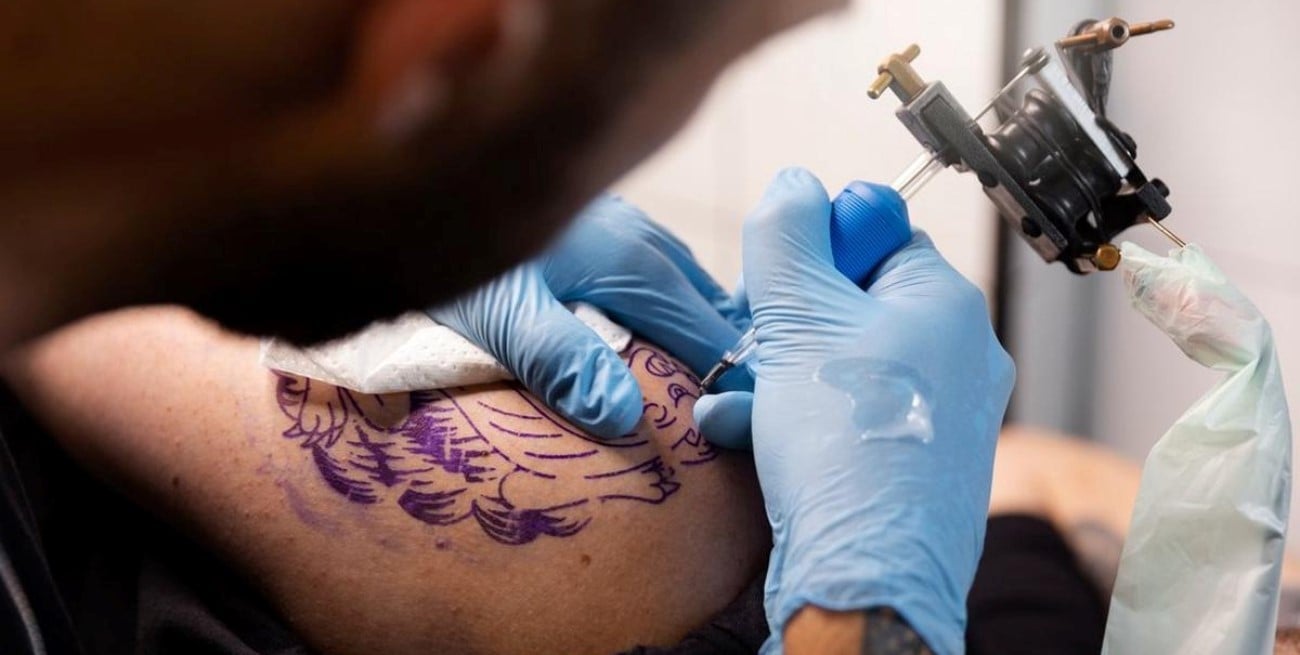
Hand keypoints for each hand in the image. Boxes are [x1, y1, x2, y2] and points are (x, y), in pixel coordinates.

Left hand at [430, 194, 751, 438]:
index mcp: (634, 263)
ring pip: (687, 288)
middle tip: (735, 421)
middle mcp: (643, 237)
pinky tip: (654, 336)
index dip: (736, 384)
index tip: (748, 432)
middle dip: (725, 361)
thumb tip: (627, 418)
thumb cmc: (453, 254)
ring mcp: (625, 223)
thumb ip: (562, 361)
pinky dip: (672, 310)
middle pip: (709, 309)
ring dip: (699, 334)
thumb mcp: (501, 317)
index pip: (712, 335)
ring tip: (705, 388)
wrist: (419, 182)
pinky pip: (660, 272)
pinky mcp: (602, 222)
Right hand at [695, 168, 1013, 652]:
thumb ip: (788, 233)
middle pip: (854, 301)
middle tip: (747, 341)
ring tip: (735, 399)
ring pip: (842, 364)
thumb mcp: (798, 315)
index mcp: (945, 302)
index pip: (879, 232)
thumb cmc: (846, 445)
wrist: (869, 576)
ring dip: (777, 372)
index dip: (817, 248)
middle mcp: (958, 353)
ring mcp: (941, 414)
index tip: (776, 281)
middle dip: (784, 319)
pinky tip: (745, 433)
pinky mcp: (916, 464)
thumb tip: (795, 183)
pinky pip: (850, 416)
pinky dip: (798, 418)